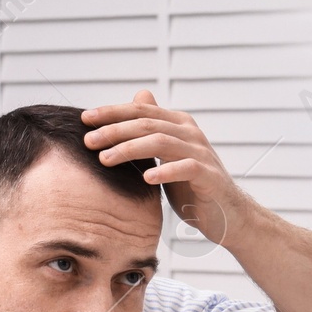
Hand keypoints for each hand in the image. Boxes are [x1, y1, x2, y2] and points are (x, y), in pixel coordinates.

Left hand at [79, 90, 256, 247]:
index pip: (141, 110)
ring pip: (161, 142)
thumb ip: (152, 130)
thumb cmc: (192, 186)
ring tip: (105, 159)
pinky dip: (164, 171)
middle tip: (89, 141)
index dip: (112, 112)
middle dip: (114, 131)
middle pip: (147, 124)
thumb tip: (138, 96)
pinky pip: (185, 168)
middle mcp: (191, 133)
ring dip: (130, 149)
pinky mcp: (209, 176)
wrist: (227, 214)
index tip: (85, 119)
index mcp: (178, 124)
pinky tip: (145, 178)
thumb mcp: (168, 155)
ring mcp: (202, 153)